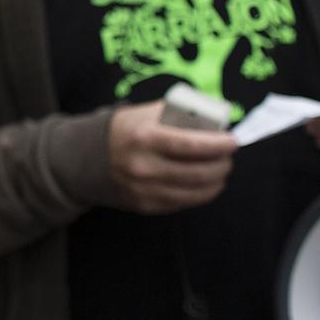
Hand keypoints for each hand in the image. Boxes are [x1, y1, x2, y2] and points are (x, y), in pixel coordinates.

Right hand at [107, 101, 237, 213]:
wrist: (86, 158)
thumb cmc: (126, 130)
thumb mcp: (146, 113)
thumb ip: (180, 114)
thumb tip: (215, 121)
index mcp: (144, 138)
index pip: (191, 145)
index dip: (218, 145)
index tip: (234, 141)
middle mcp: (144, 166)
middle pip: (199, 172)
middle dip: (222, 164)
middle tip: (228, 157)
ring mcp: (145, 189)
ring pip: (196, 192)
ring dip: (216, 181)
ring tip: (220, 171)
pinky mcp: (147, 206)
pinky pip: (184, 203)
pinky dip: (201, 193)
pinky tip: (204, 183)